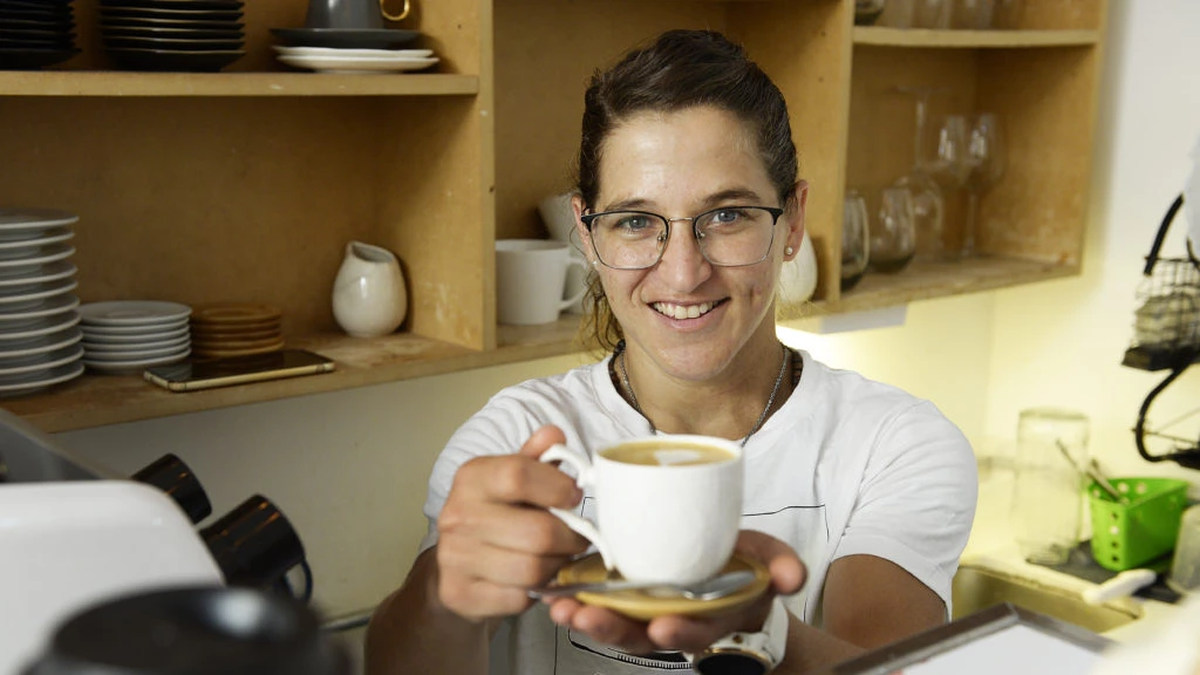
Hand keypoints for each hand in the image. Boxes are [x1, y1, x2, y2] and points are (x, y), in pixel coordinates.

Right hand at [435, 425, 589, 620]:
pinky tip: (535, 579)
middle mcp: (456, 515)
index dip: (558, 487)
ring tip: (559, 557)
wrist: (454, 566)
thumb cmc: (495, 515)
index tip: (574, 496)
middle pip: (537, 532)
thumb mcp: (512, 480)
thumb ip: (535, 459)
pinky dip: (536, 591)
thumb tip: (553, 435)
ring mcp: (454, 557)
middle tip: (578, 538)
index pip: (519, 475)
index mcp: (472, 477)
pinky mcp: (459, 593)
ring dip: (557, 566)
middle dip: (570, 538)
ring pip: (532, 569)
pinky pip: (518, 598)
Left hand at [544, 530, 805, 654]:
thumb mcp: (769, 563)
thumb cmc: (744, 569)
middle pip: (642, 635)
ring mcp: (646, 614)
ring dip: (586, 619)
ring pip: (615, 626)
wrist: (728, 574)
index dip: (681, 631)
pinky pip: (599, 607)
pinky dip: (577, 603)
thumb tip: (793, 575)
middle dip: (614, 629)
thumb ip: (782, 566)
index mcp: (710, 617)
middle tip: (587, 617)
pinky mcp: (625, 600)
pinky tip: (553, 594)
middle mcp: (675, 621)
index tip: (663, 625)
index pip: (696, 631)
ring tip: (561, 607)